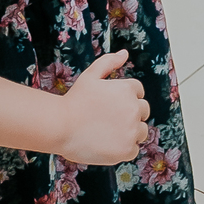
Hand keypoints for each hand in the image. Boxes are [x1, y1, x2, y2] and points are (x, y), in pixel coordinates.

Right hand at [56, 50, 150, 165]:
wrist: (60, 127)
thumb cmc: (74, 100)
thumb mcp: (91, 75)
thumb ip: (109, 62)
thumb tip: (125, 53)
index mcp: (128, 89)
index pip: (139, 92)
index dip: (125, 98)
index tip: (111, 106)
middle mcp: (134, 108)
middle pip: (143, 111)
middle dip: (130, 114)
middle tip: (109, 120)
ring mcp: (132, 130)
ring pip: (141, 131)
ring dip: (130, 132)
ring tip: (109, 133)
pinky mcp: (126, 149)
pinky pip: (134, 149)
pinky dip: (124, 149)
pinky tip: (107, 145)